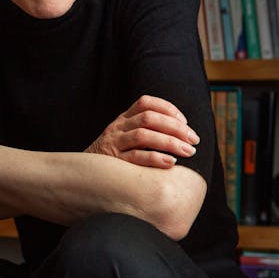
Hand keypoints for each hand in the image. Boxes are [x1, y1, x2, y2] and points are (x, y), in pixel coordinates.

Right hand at [85, 95, 199, 167]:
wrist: (85, 174)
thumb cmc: (114, 158)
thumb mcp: (124, 138)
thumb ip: (145, 131)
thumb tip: (183, 133)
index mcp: (123, 119)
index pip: (145, 102)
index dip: (167, 108)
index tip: (185, 121)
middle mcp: (118, 127)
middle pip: (148, 118)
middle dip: (175, 128)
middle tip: (194, 140)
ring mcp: (114, 143)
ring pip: (144, 135)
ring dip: (170, 142)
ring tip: (189, 152)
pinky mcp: (114, 161)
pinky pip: (136, 157)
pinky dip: (155, 158)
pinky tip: (170, 162)